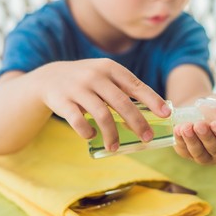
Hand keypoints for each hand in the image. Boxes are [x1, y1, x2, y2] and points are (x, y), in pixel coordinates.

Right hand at [35, 58, 170, 150]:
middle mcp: (95, 76)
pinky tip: (92, 135)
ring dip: (112, 134)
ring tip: (116, 147)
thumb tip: (153, 113)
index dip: (152, 100)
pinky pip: (78, 121)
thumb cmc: (88, 81)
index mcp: (111, 68)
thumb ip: (125, 90)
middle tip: (148, 138)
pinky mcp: (62, 101)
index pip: (136, 85)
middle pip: (121, 102)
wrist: (50, 77)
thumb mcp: (106, 76)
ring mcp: (78, 87)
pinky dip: (88, 131)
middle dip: (137, 122)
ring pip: (102, 115)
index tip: (166, 114)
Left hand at [173, 93, 215, 164]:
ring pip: (200, 154)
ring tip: (185, 127)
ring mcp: (206, 156)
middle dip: (206, 137)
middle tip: (199, 124)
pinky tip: (177, 130)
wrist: (199, 104)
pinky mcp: (189, 154)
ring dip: (192, 141)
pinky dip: (180, 142)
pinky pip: (185, 152)